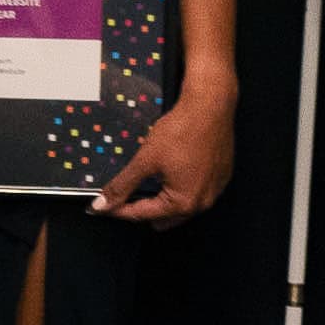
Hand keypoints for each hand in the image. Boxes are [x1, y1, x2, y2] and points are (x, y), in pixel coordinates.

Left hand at [97, 78, 236, 225]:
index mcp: (184, 203)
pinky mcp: (220, 177)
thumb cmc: (183, 130)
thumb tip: (103, 204)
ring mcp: (214, 191)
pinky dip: (181, 187)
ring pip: (181, 207)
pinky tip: (171, 172)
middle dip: (143, 207)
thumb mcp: (145, 160)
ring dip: (163, 199)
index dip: (119, 210)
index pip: (143, 215)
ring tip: (149, 181)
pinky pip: (196, 192)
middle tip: (126, 193)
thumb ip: (123, 185)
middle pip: (164, 217)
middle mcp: (203, 203)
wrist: (210, 106)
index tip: (105, 206)